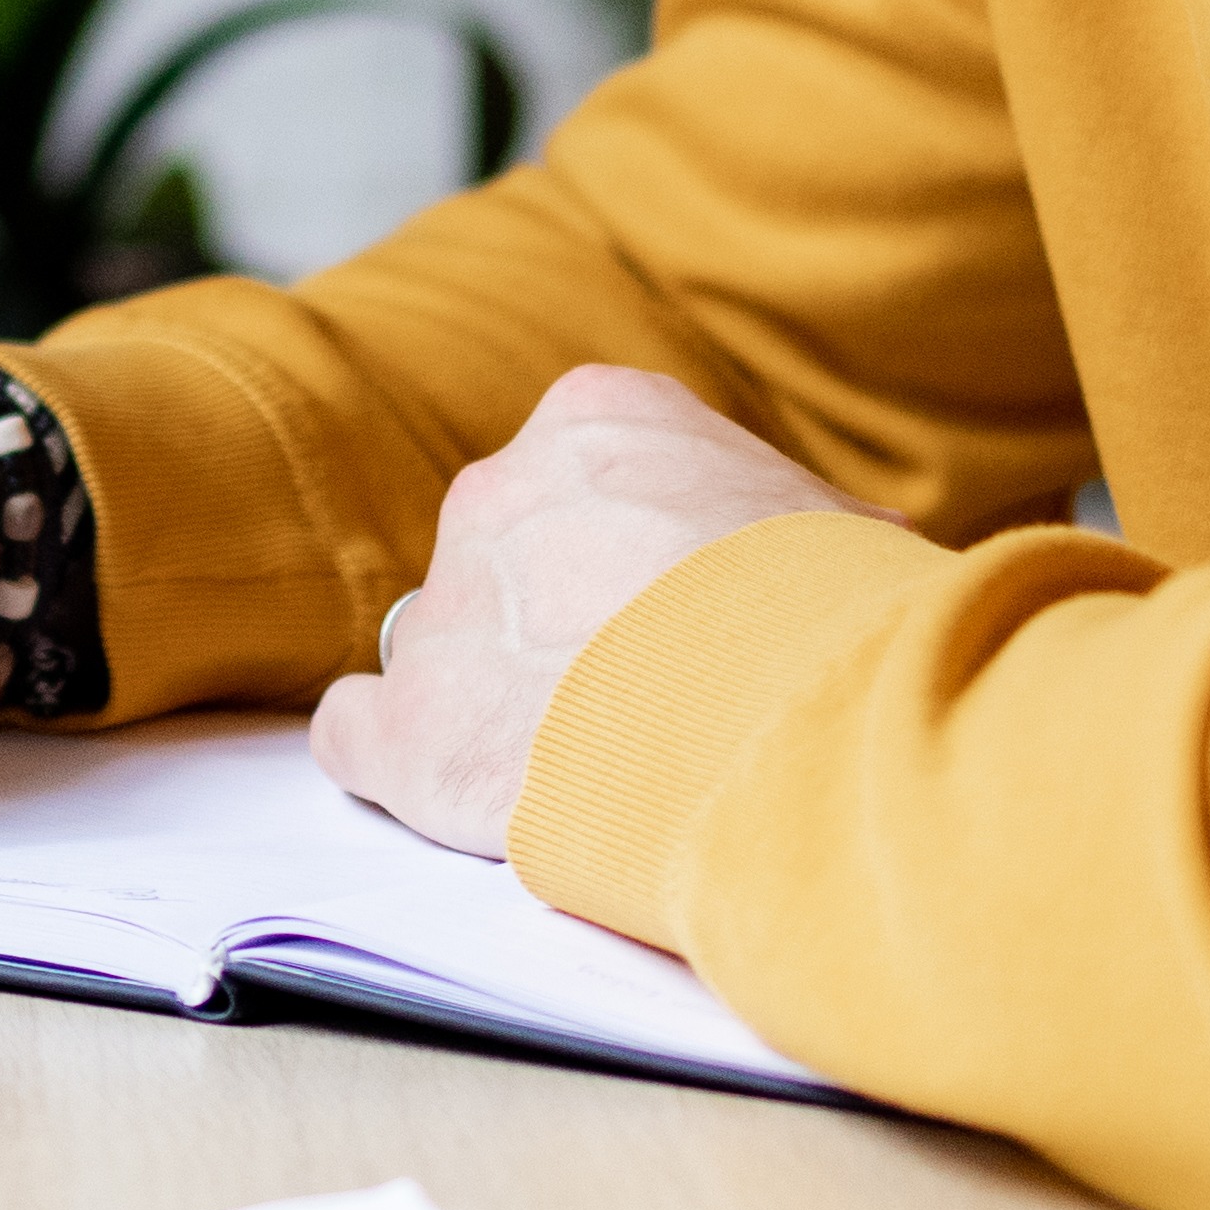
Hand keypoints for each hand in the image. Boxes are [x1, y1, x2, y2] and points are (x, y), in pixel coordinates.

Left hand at [311, 366, 858, 858]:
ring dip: (497, 701)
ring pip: (441, 650)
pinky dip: (394, 760)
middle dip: (559, 627)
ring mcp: (445, 610)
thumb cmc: (833, 609)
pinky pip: (356, 732)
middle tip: (637, 697)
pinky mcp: (415, 731)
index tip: (664, 612)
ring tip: (588, 762)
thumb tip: (854, 543)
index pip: (578, 482)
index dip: (622, 559)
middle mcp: (498, 494)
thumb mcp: (830, 520)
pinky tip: (455, 788)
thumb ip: (787, 527)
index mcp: (598, 421)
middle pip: (505, 563)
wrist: (787, 701)